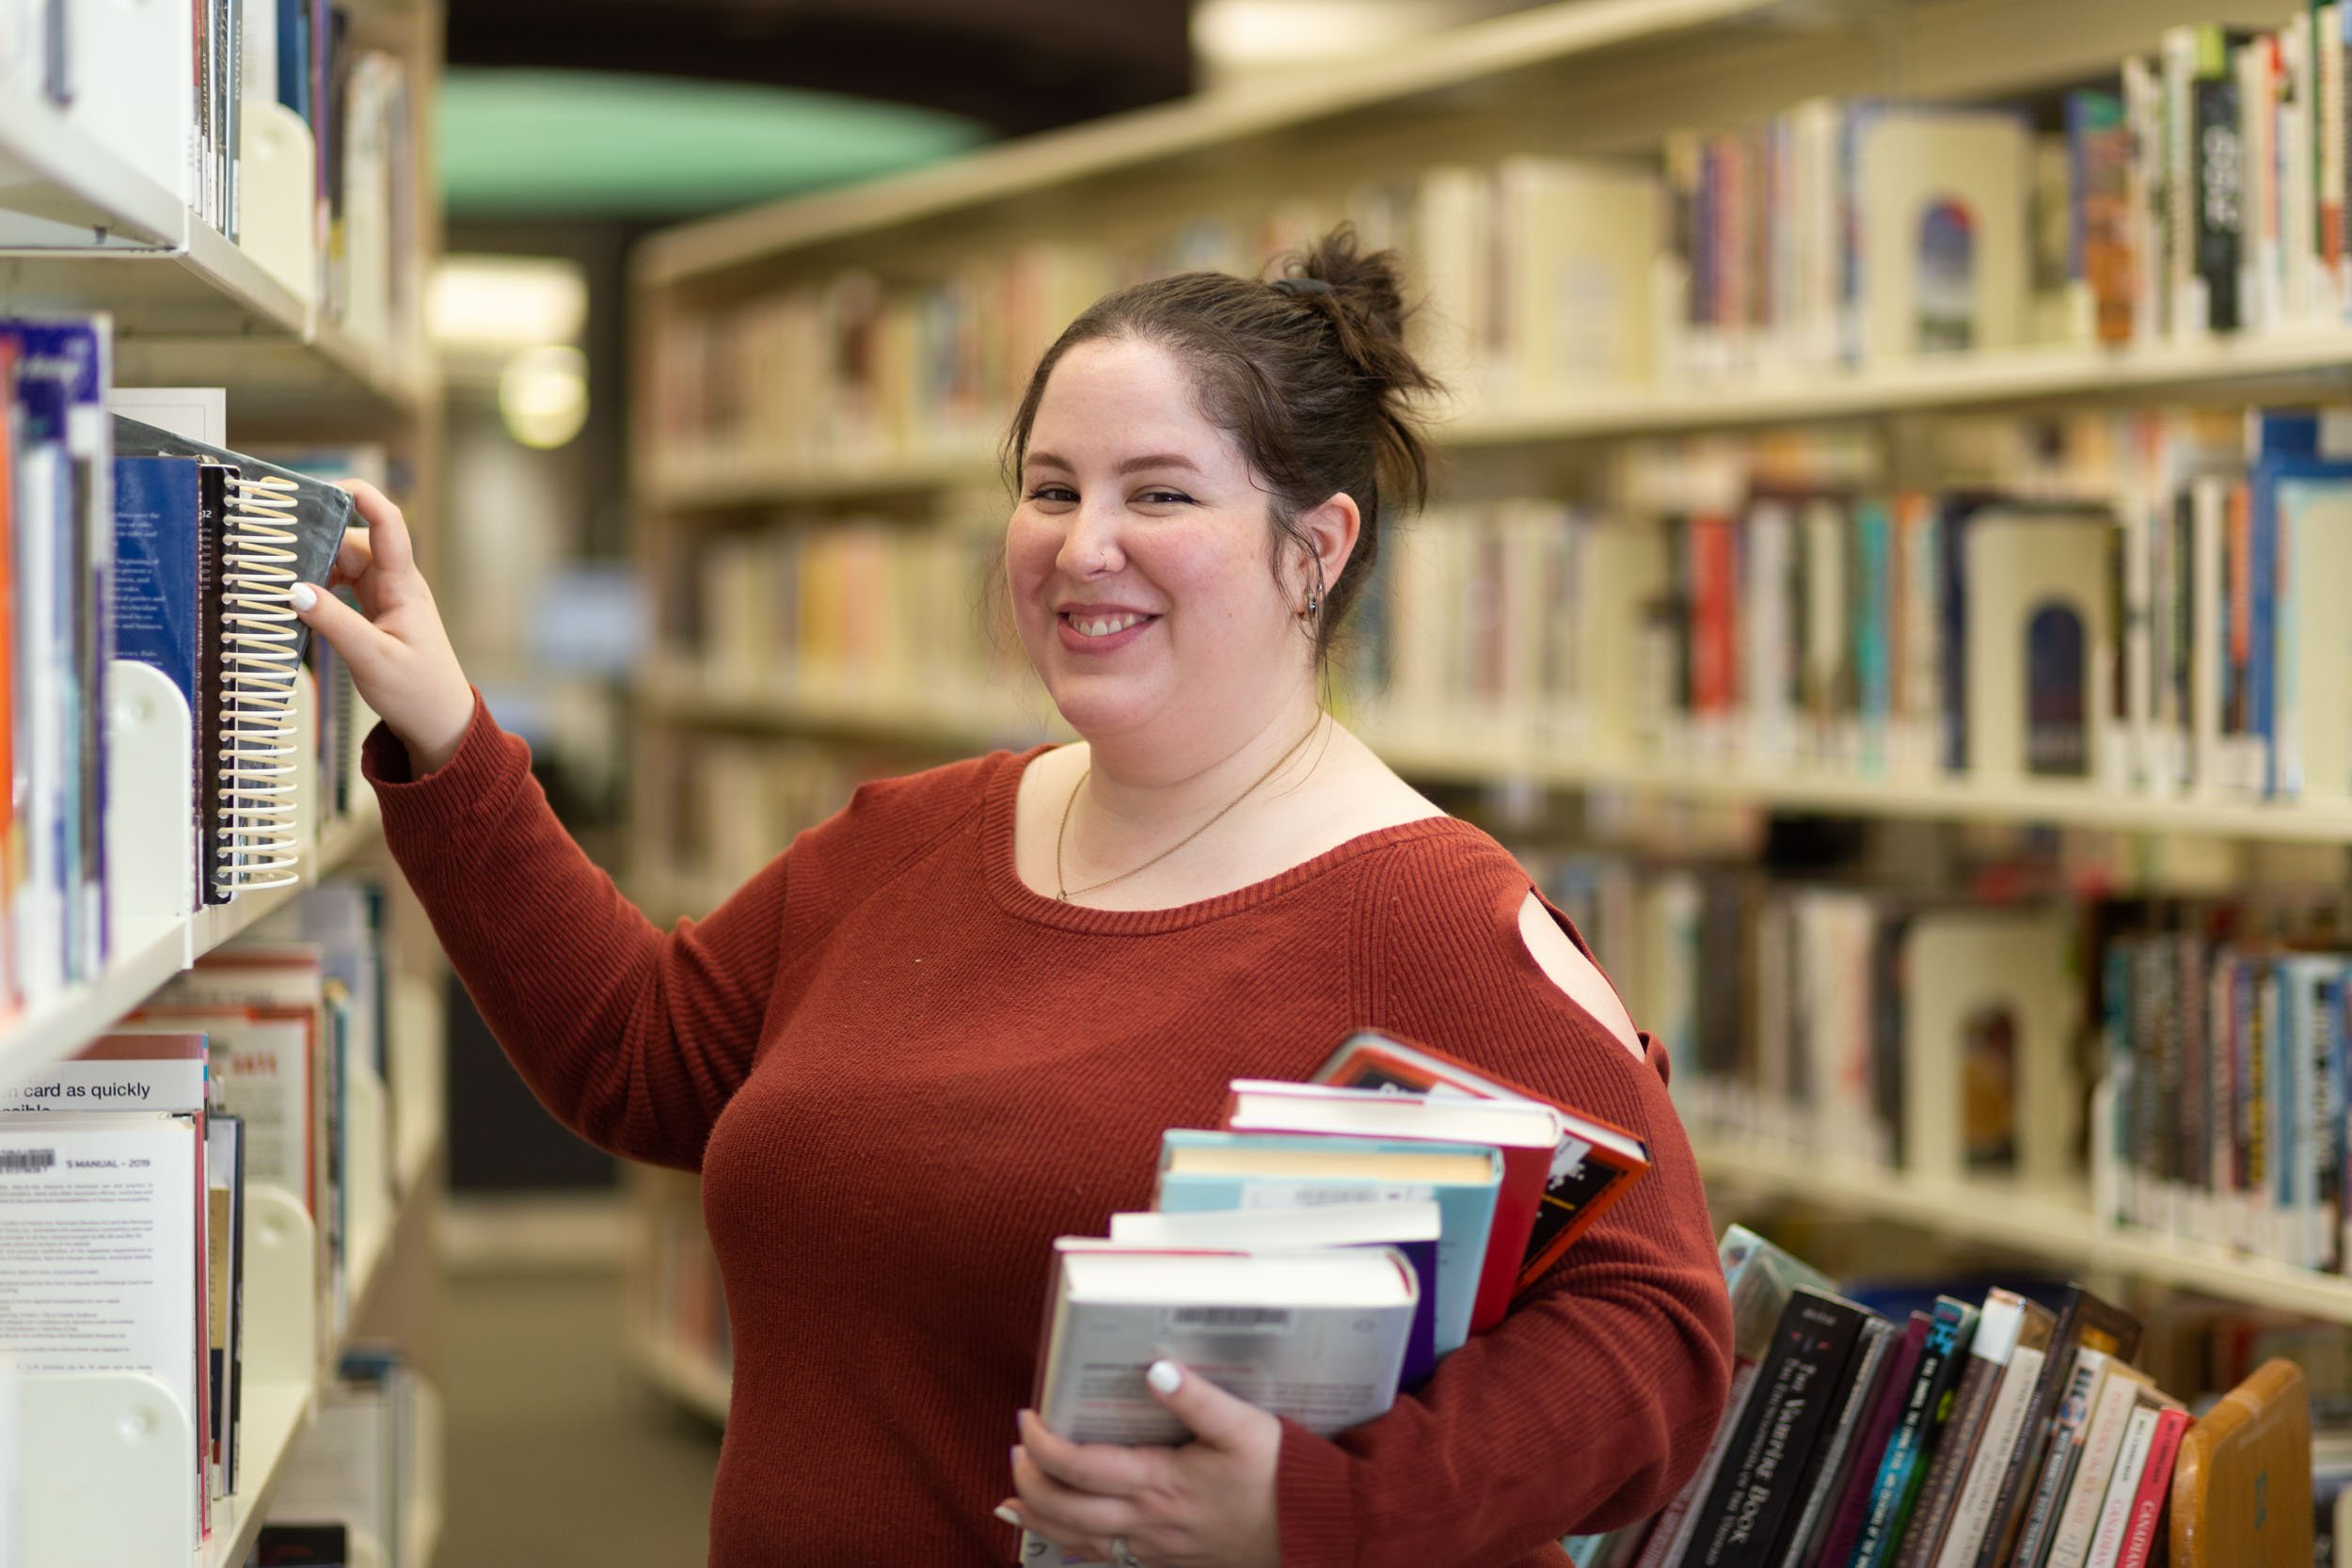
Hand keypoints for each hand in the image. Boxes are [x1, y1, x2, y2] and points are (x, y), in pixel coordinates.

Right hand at [290, 478, 475, 774]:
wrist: (439, 722)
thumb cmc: (416, 692)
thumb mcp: (370, 658)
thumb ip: (333, 622)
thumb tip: (295, 590)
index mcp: (403, 587)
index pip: (389, 526)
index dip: (363, 497)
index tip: (328, 486)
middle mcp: (397, 584)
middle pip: (353, 543)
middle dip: (318, 541)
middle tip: (278, 551)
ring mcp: (387, 597)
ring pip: (344, 564)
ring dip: (316, 567)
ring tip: (282, 579)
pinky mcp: (377, 612)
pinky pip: (343, 585)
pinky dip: (321, 587)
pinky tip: (300, 601)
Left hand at [1003, 1361, 1280, 1567]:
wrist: (1312, 1535)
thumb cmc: (1280, 1479)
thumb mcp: (1245, 1428)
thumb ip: (1198, 1399)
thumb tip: (1156, 1369)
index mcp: (1160, 1482)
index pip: (1080, 1466)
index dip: (1043, 1444)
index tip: (1027, 1418)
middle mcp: (1148, 1521)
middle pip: (1065, 1508)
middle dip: (1029, 1480)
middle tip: (1017, 1449)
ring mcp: (1154, 1548)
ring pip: (1077, 1540)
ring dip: (1039, 1517)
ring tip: (1013, 1496)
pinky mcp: (1165, 1563)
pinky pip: (1104, 1560)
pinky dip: (1069, 1546)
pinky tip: (1059, 1536)